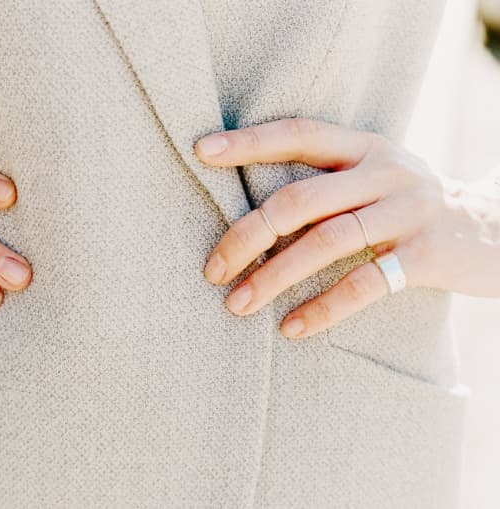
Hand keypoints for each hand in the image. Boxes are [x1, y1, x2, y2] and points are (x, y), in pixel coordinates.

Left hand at [194, 118, 499, 338]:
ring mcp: (408, 211)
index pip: (298, 133)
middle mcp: (384, 171)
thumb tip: (250, 215)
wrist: (497, 231)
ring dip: (273, 277)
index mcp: (364, 147)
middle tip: (212, 270)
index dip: (249, 141)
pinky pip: (364, 284)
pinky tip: (292, 328)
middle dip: (246, 235)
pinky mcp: (427, 255)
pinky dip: (323, 308)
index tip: (201, 152)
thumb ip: (326, 185)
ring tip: (237, 305)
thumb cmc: (410, 208)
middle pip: (299, 199)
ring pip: (325, 243)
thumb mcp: (374, 179)